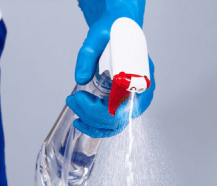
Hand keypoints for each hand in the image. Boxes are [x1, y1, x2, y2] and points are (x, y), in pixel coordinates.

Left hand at [71, 0, 153, 138]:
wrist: (118, 28)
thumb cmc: (114, 30)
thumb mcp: (98, 36)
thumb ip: (87, 55)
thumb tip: (80, 78)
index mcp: (144, 74)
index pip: (130, 104)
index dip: (105, 108)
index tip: (83, 97)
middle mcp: (142, 90)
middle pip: (121, 118)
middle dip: (92, 114)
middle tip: (73, 99)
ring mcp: (133, 99)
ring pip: (115, 124)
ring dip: (91, 121)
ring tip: (73, 103)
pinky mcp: (123, 102)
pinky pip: (112, 123)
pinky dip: (96, 126)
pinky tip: (80, 121)